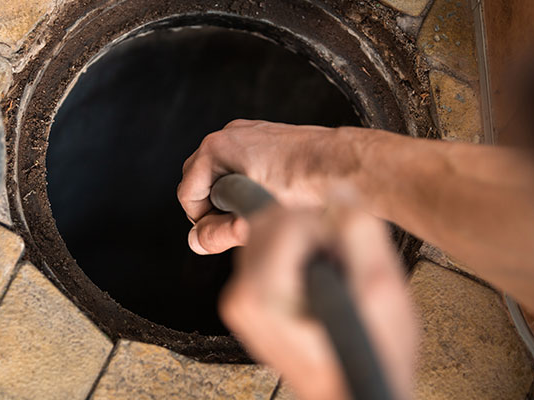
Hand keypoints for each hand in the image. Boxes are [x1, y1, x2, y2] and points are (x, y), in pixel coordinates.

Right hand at [177, 120, 377, 254]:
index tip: (226, 231)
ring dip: (231, 196)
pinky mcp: (265, 138)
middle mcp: (229, 135)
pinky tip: (272, 196)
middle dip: (214, 206)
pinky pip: (241, 164)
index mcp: (217, 149)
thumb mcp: (255, 217)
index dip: (203, 220)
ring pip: (221, 173)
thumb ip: (219, 232)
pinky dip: (248, 183)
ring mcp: (247, 133)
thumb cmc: (307, 187)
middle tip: (240, 223)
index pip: (187, 194)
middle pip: (199, 181)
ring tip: (259, 210)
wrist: (345, 166)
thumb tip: (197, 241)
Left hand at [219, 206, 415, 399]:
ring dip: (300, 241)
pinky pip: (263, 255)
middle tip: (338, 262)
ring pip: (264, 234)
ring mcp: (239, 302)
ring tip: (329, 276)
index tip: (344, 253)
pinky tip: (316, 283)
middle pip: (267, 222)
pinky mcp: (245, 305)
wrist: (351, 395)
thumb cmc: (369, 355)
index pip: (285, 219)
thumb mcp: (382, 292)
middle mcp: (242, 295)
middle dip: (309, 230)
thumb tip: (339, 194)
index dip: (324, 225)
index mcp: (265, 292)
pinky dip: (291, 255)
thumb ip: (359, 235)